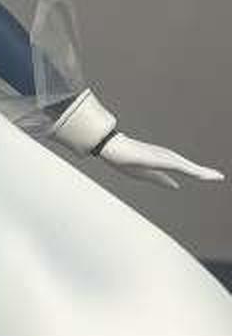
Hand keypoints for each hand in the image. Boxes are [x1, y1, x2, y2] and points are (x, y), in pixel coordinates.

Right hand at [98, 131, 224, 190]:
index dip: (201, 173)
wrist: (113, 148)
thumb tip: (177, 186)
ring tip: (219, 177)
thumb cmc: (125, 160)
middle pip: (192, 169)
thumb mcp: (145, 175)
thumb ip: (161, 180)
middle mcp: (169, 157)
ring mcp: (168, 157)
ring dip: (205, 174)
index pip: (187, 170)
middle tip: (221, 177)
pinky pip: (184, 168)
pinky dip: (197, 172)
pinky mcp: (165, 159)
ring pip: (191, 168)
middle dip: (207, 174)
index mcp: (165, 161)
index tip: (214, 177)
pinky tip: (207, 176)